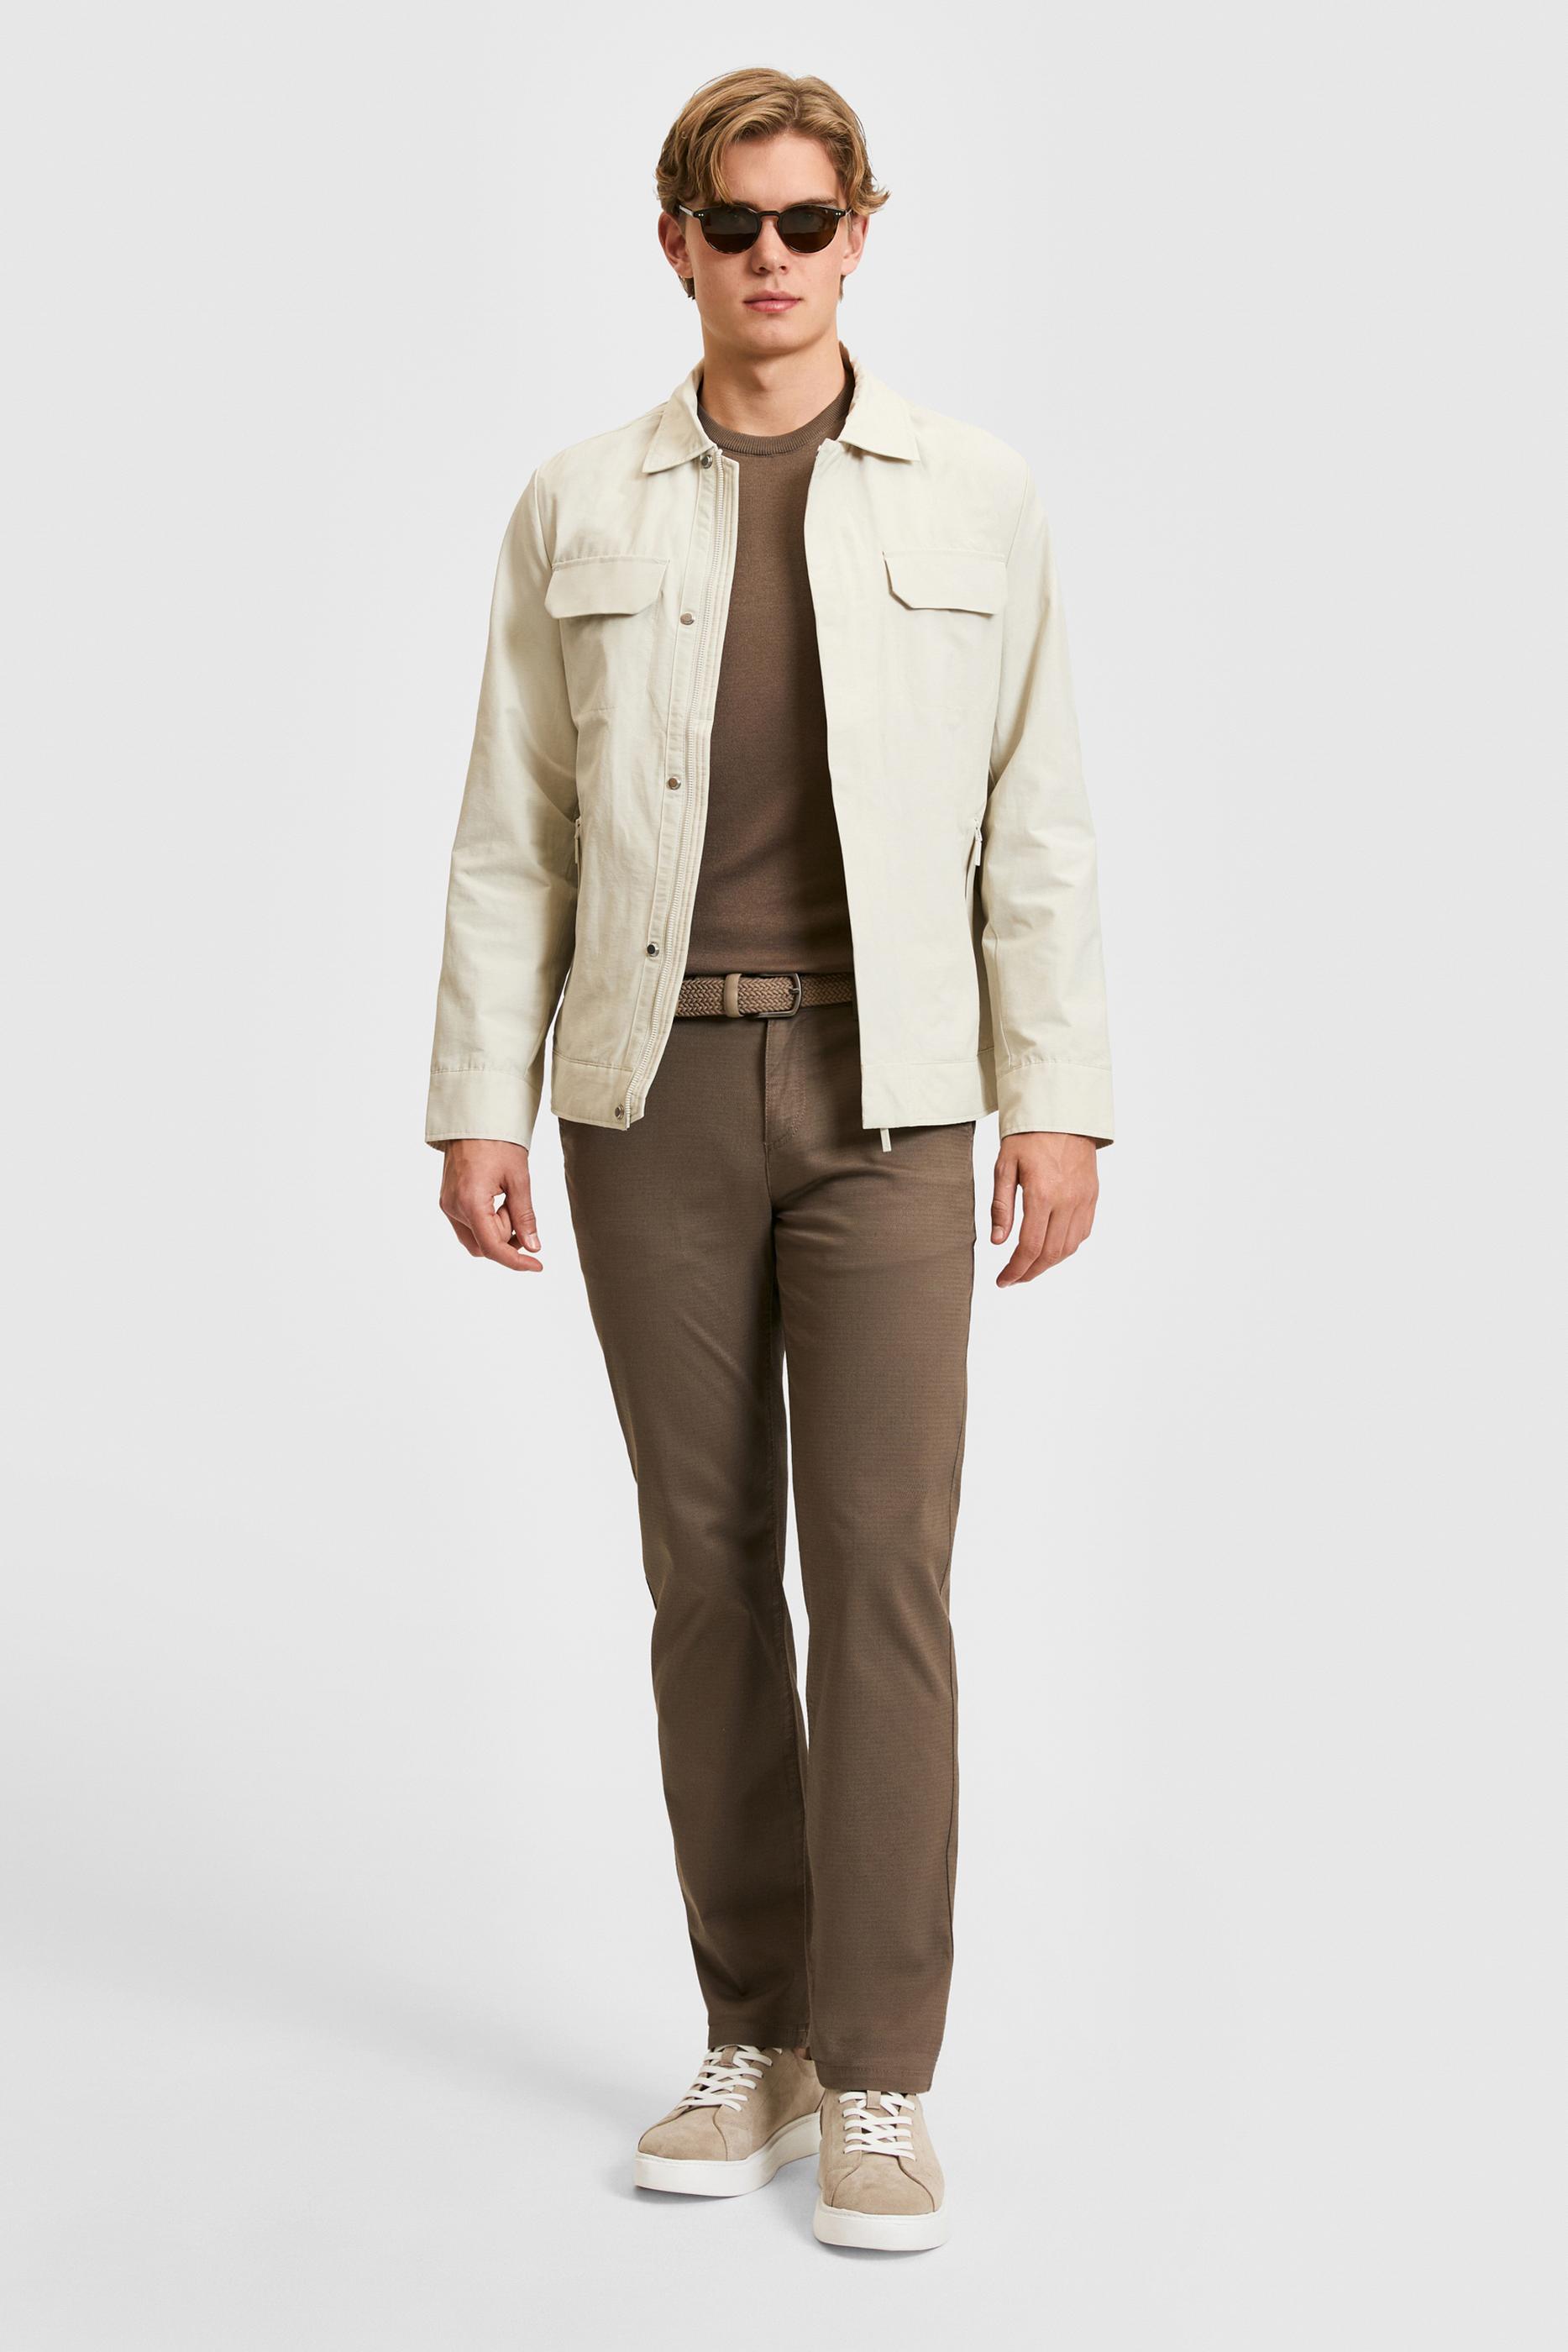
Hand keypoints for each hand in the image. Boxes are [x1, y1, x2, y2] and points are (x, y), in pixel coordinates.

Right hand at [439, 1139, 541, 1271]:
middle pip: (483, 1246)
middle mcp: (453, 1207)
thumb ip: (525, 1216)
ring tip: (507, 1199)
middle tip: (520, 1210)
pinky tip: (497, 1200)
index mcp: (470, 1202)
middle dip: (507, 1238)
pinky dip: (487, 1221)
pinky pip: (469, 1224)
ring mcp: (447, 1204)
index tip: (537, 1265)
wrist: (474, 1118)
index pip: (493, 1247)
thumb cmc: (497, 1142)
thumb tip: (533, 1247)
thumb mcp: (519, 1179)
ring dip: (497, 1230)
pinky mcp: (448, 1200)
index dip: (516, 1261)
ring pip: (475, 1238)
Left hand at [990, 1132, 1098, 1287]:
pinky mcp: (1092, 1196)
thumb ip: (1001, 1206)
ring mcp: (1084, 1199)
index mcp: (1043, 1194)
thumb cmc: (1028, 1136)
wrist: (1062, 1113)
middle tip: (1013, 1279)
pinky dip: (1066, 1247)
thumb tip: (998, 1242)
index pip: (1030, 1247)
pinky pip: (1083, 1232)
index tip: (1002, 1280)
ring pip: (1069, 1247)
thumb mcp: (1004, 1166)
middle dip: (1030, 1272)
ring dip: (1048, 1263)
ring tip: (1029, 1266)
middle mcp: (1068, 1200)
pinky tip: (1050, 1248)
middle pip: (1051, 1254)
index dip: (1015, 1270)